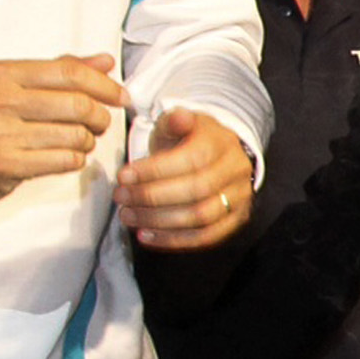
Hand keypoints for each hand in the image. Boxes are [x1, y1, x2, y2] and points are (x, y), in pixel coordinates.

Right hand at [0, 53, 125, 207]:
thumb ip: (58, 72)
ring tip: (79, 140)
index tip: (121, 96)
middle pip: (77, 105)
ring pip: (75, 135)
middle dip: (100, 116)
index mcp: (0, 73)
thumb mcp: (10, 85)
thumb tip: (105, 62)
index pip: (68, 72)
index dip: (104, 85)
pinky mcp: (4, 164)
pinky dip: (76, 159)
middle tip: (99, 123)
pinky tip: (65, 156)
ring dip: (88, 141)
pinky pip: (65, 161)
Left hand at [119, 105, 257, 249]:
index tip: (123, 176)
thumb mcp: (178, 123)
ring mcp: (239, 198)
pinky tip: (146, 236)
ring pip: (201, 217)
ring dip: (159, 221)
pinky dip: (174, 240)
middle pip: (197, 190)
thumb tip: (178, 118)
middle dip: (152, 197)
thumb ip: (174, 121)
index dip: (155, 171)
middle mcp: (236, 171)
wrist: (217, 156)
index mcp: (222, 143)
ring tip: (128, 217)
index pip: (192, 159)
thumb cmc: (190, 140)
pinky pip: (207, 237)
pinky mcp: (235, 220)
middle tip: (120, 198)